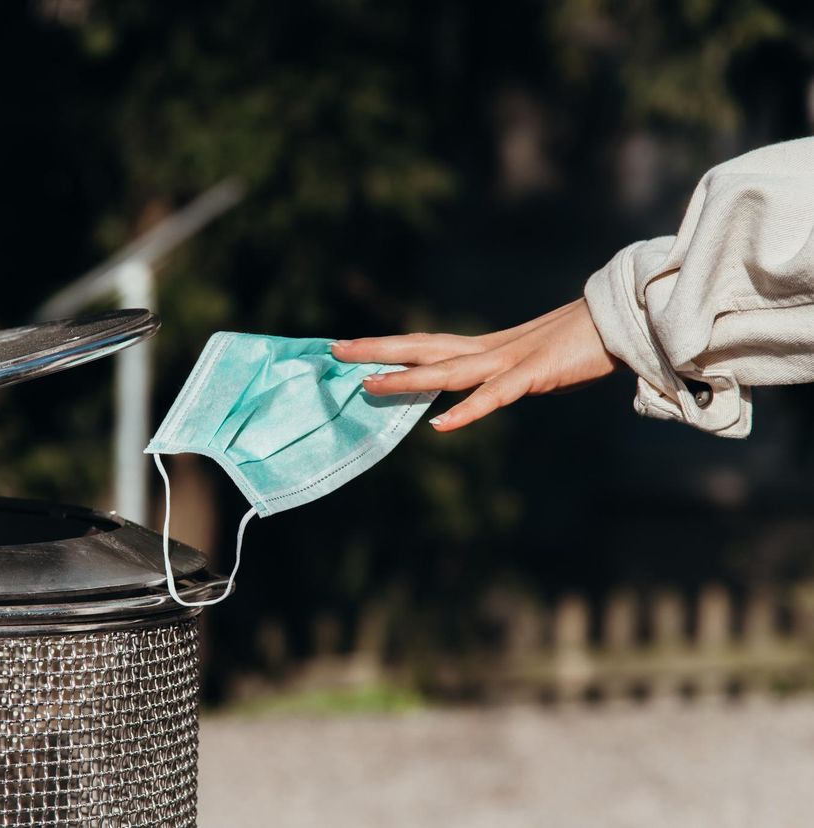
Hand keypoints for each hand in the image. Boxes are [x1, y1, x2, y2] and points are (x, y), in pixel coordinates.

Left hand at [331, 298, 619, 431]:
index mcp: (486, 348)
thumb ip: (502, 376)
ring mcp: (510, 361)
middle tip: (334, 349)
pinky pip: (495, 397)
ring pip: (447, 371)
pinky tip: (441, 425)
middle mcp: (489, 350)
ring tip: (367, 385)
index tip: (351, 347)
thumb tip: (481, 389)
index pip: (425, 344)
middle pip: (422, 348)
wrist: (626, 320)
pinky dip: (468, 410)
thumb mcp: (531, 362)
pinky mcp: (536, 375)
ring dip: (407, 380)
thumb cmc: (581, 343)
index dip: (388, 346)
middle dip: (377, 350)